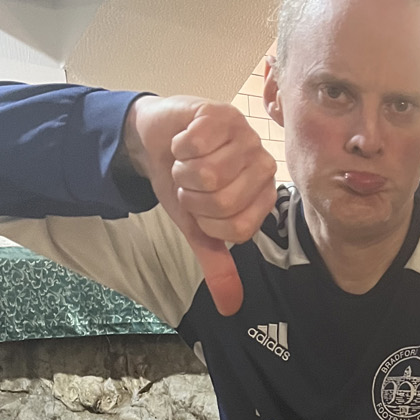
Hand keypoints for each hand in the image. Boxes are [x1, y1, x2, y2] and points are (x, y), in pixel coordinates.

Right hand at [124, 96, 277, 315]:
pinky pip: (197, 143)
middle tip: (189, 181)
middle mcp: (262, 166)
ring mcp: (246, 136)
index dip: (206, 221)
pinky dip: (178, 146)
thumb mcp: (197, 229)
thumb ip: (217, 265)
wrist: (156, 141)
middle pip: (224, 200)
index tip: (198, 207)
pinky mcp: (222, 112)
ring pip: (209, 172)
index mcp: (262, 197)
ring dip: (183, 169)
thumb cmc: (183, 182)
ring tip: (185, 160)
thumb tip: (230, 307)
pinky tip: (183, 140)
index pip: (237, 228)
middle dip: (191, 195)